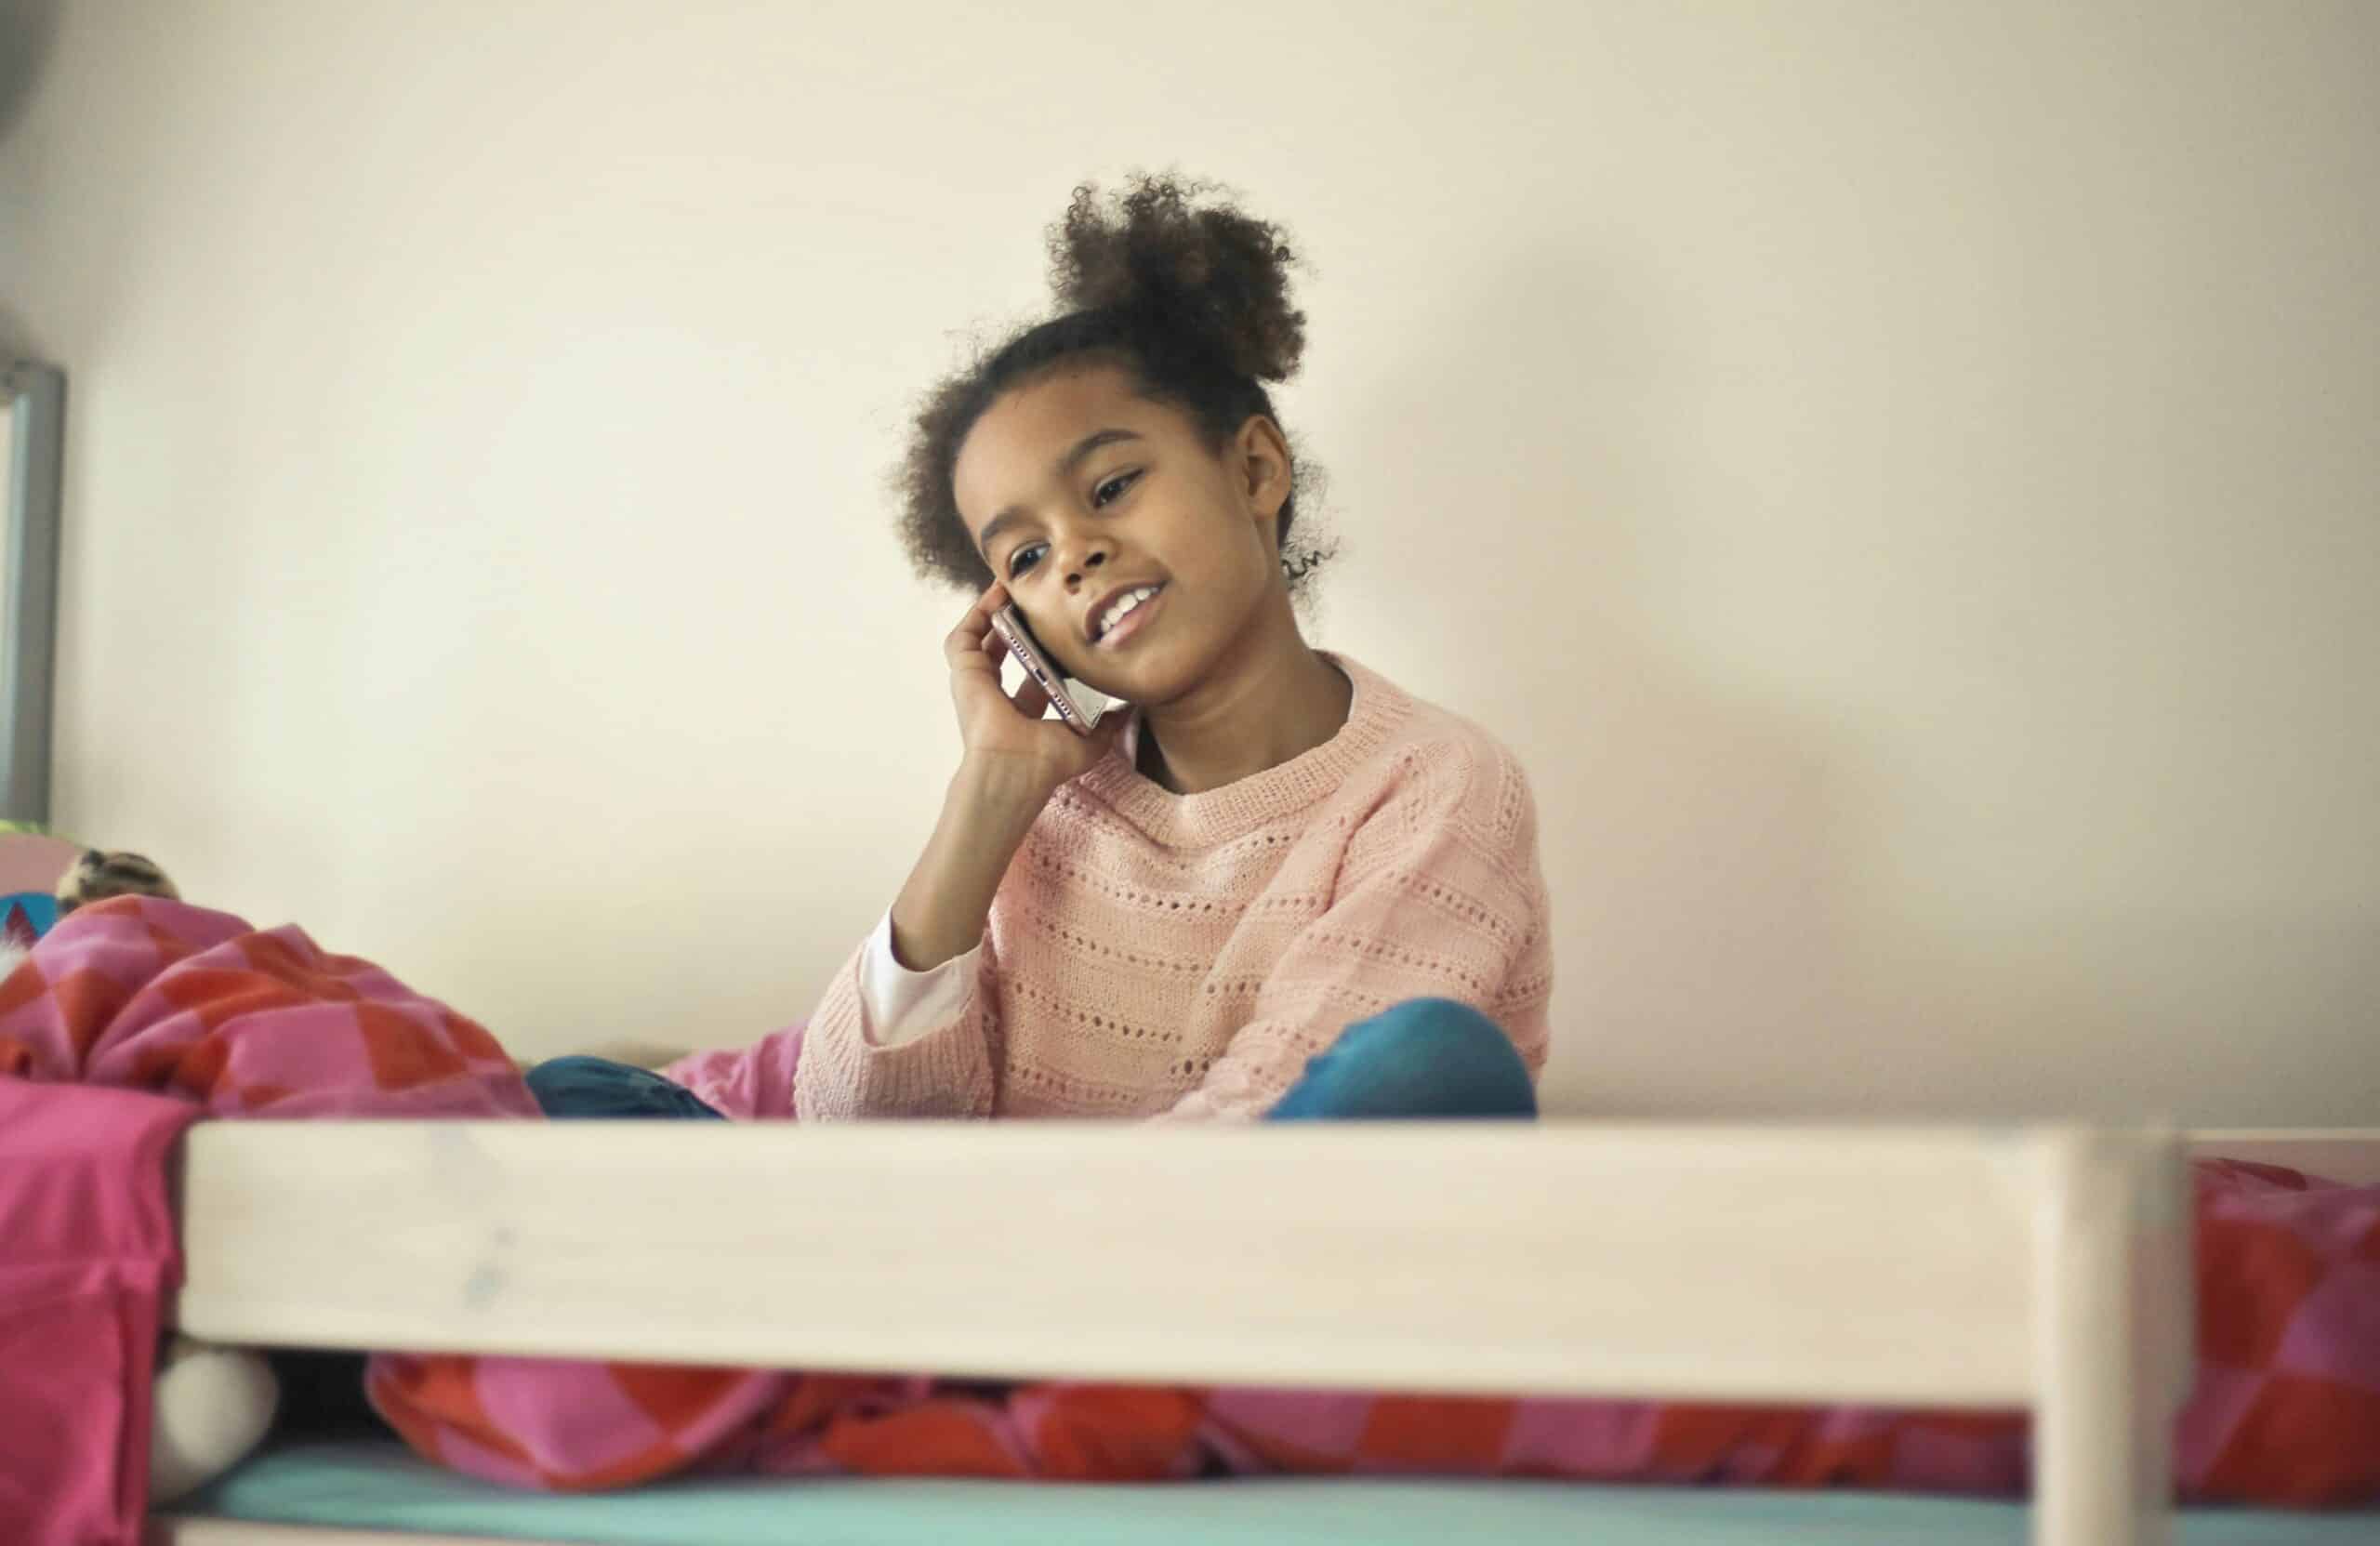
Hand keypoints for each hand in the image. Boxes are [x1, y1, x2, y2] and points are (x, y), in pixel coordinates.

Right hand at [945, 582, 1126, 799]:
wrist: (1016, 769)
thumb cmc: (1046, 763)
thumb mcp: (1089, 740)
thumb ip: (1110, 722)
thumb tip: (1131, 707)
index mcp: (1022, 709)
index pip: (1031, 669)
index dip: (1044, 646)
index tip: (1060, 624)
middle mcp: (997, 695)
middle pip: (1006, 646)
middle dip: (1018, 620)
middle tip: (1035, 597)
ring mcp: (977, 683)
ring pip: (982, 637)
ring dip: (996, 610)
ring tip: (1014, 586)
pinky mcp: (964, 673)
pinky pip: (965, 635)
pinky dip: (978, 612)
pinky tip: (998, 594)